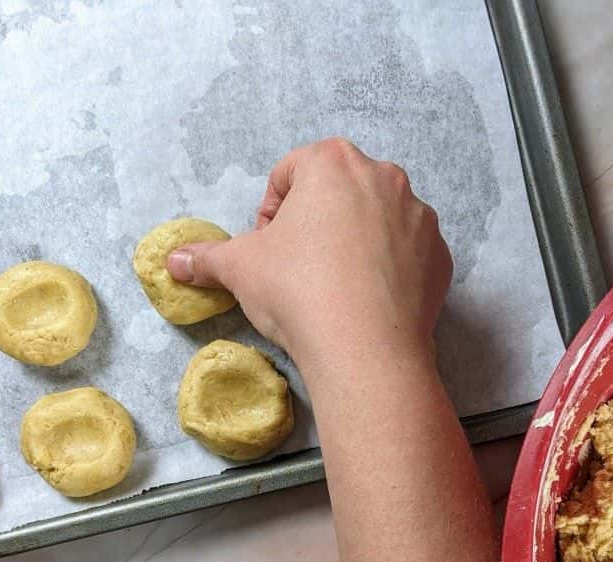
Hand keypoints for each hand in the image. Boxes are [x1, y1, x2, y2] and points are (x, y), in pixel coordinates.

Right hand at [166, 137, 453, 374]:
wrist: (365, 349)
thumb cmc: (297, 291)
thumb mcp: (240, 269)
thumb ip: (206, 257)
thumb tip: (172, 262)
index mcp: (333, 162)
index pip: (290, 173)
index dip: (270, 212)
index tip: (268, 249)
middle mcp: (385, 177)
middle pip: (337, 193)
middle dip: (315, 224)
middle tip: (297, 269)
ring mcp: (420, 217)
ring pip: (376, 222)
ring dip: (353, 245)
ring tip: (333, 289)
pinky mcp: (440, 257)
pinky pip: (407, 255)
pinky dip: (387, 272)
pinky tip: (365, 303)